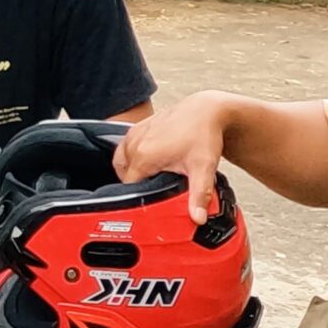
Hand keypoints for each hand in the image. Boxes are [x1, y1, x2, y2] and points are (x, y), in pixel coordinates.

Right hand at [112, 92, 233, 222]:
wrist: (206, 110)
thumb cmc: (204, 134)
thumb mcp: (203, 168)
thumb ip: (199, 195)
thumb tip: (197, 217)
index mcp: (143, 156)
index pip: (129, 186)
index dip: (140, 196)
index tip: (152, 198)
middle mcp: (133, 144)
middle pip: (123, 175)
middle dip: (136, 183)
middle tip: (156, 185)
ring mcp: (133, 134)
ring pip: (121, 161)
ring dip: (132, 169)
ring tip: (152, 172)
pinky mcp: (136, 127)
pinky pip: (125, 148)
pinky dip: (132, 156)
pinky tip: (150, 158)